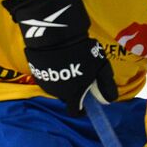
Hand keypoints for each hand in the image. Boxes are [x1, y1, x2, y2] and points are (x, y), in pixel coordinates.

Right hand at [4, 0, 116, 114]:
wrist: (56, 34)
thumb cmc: (82, 53)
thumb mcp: (101, 68)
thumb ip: (106, 87)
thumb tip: (110, 100)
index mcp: (72, 95)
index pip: (75, 112)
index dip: (81, 108)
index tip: (85, 101)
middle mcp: (56, 93)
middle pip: (66, 97)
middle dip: (73, 89)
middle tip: (80, 74)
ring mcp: (44, 81)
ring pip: (56, 86)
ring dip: (63, 79)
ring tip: (69, 62)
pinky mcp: (36, 69)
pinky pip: (47, 74)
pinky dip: (53, 70)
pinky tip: (58, 57)